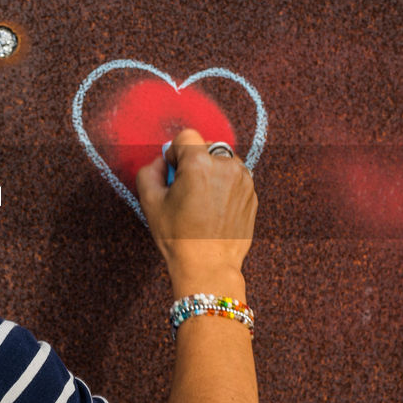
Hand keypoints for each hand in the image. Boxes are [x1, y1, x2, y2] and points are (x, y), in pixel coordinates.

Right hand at [136, 128, 257, 286]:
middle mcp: (226, 165)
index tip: (173, 172)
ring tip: (202, 200)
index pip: (186, 136)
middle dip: (194, 161)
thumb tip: (162, 161)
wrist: (208, 265)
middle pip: (206, 146)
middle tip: (186, 189)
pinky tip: (214, 209)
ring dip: (211, 172)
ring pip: (222, 161)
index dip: (175, 153)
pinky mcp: (252, 193)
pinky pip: (235, 178)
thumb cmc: (178, 236)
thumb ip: (150, 170)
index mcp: (200, 163)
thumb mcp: (150, 201)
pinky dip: (224, 186)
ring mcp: (243, 179)